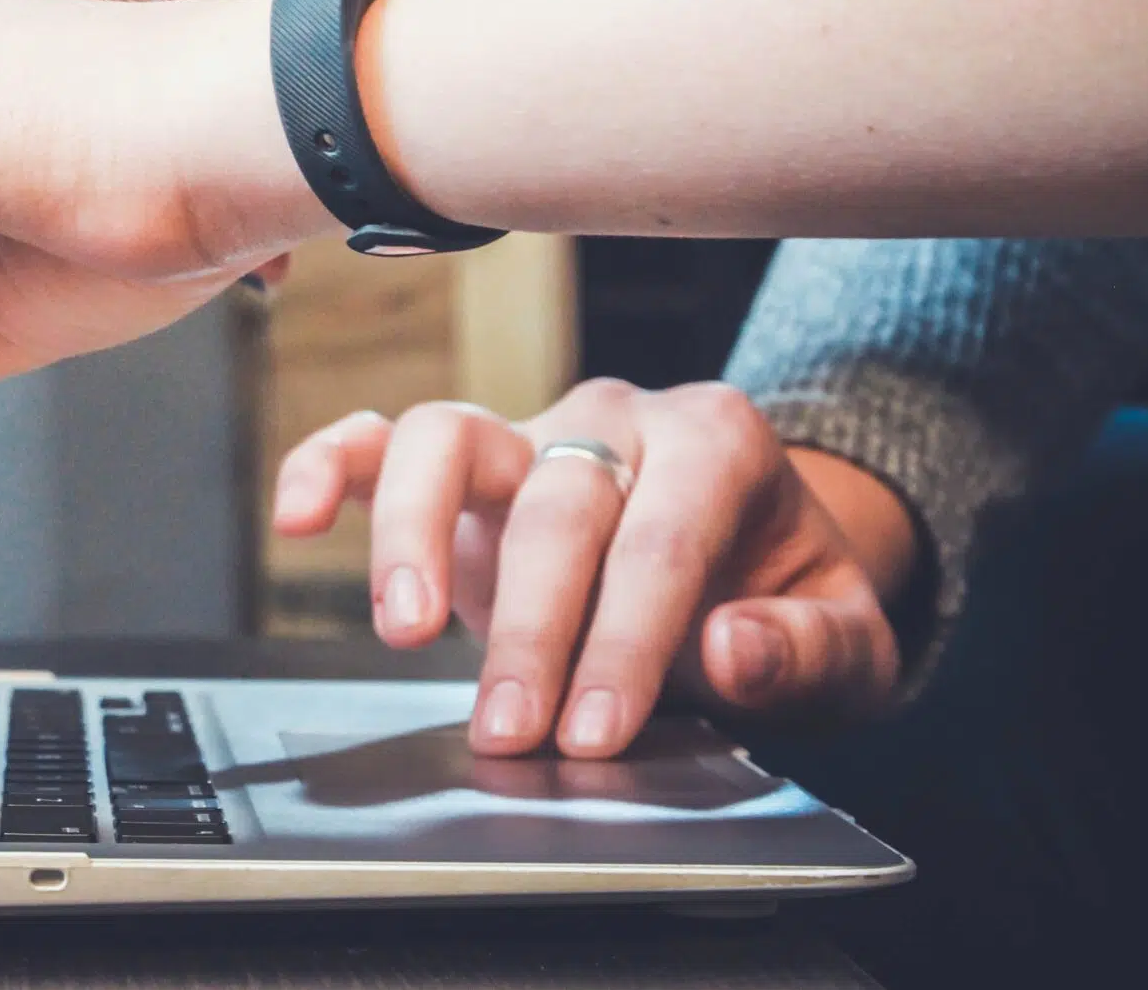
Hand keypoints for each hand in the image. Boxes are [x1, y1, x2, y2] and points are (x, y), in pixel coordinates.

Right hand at [273, 379, 912, 757]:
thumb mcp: (849, 640)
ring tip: (404, 630)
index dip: (627, 639)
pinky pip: (381, 437)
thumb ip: (805, 648)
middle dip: (532, 626)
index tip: (599, 729)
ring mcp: (530, 432)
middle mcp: (614, 419)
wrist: (755, 562)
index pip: (662, 538)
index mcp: (717, 441)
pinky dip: (330, 465)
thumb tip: (731, 645)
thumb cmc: (786, 600)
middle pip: (557, 504)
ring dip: (414, 533)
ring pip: (449, 437)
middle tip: (513, 728)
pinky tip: (298, 518)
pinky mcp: (464, 464)